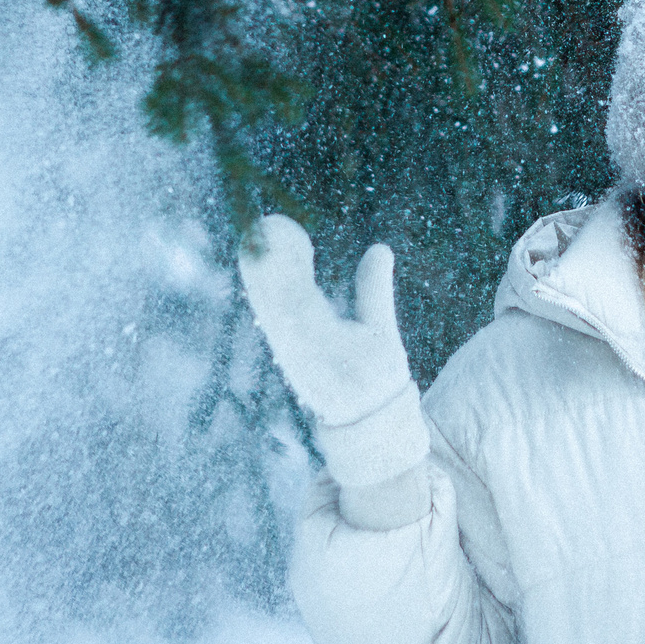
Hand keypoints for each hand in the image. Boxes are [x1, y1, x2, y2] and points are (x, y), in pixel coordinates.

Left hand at [240, 216, 426, 505]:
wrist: (360, 420)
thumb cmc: (376, 376)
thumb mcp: (384, 334)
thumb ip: (375, 291)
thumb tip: (380, 248)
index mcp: (318, 343)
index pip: (292, 295)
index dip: (284, 262)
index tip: (282, 231)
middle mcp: (293, 346)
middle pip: (268, 296)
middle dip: (265, 259)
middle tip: (262, 223)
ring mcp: (283, 348)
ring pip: (263, 302)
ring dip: (260, 268)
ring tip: (260, 233)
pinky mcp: (281, 348)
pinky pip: (266, 309)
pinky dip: (263, 283)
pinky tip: (263, 259)